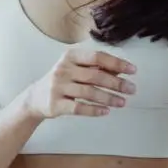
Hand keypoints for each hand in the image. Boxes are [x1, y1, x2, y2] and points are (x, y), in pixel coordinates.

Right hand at [22, 47, 136, 119]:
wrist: (35, 98)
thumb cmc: (63, 80)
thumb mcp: (77, 69)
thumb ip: (97, 68)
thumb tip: (122, 69)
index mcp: (71, 56)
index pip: (97, 57)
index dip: (117, 63)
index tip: (133, 70)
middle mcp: (63, 69)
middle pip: (95, 76)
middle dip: (116, 83)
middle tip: (132, 89)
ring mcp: (58, 87)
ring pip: (88, 93)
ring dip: (108, 98)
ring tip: (123, 102)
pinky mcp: (55, 104)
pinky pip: (78, 108)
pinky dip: (94, 110)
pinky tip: (106, 111)